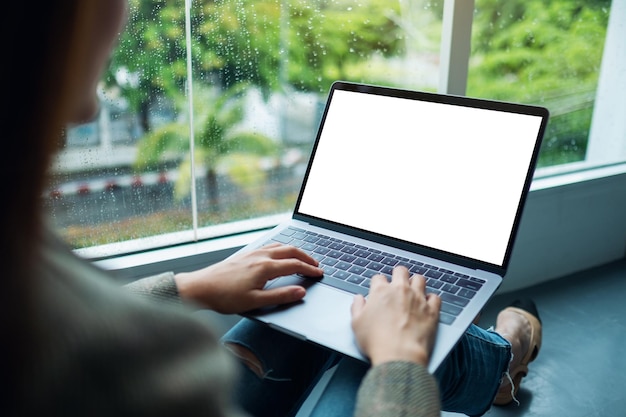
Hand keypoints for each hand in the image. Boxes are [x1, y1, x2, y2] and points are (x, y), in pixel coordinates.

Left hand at [174, 243, 322, 313]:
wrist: (200, 288)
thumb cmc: (225, 297)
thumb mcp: (255, 301)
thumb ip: (281, 296)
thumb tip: (301, 292)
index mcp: (266, 267)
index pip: (295, 265)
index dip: (310, 269)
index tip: (320, 274)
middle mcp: (260, 256)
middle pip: (291, 250)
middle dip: (306, 257)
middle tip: (316, 264)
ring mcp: (252, 253)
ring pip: (280, 246)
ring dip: (295, 251)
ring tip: (303, 258)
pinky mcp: (245, 255)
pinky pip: (269, 246)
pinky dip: (282, 248)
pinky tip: (279, 254)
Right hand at [351, 266, 440, 366]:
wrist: (399, 355)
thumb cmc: (377, 341)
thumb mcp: (357, 324)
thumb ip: (357, 307)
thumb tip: (358, 300)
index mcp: (381, 292)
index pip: (379, 278)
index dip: (378, 283)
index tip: (378, 289)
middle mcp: (400, 291)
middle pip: (401, 271)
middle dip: (398, 274)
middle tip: (397, 282)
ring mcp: (418, 299)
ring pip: (420, 279)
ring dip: (416, 282)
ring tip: (414, 289)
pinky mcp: (431, 310)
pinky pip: (435, 297)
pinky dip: (432, 299)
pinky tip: (428, 303)